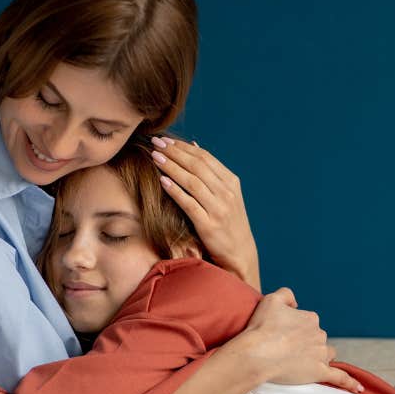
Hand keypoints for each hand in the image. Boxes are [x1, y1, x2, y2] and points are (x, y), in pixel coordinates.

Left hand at [150, 136, 259, 289]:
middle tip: (156, 142)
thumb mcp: (226, 194)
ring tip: (155, 157)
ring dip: (172, 167)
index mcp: (231, 182)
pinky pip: (189, 204)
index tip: (166, 140)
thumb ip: (210, 172)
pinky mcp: (209, 225)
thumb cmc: (228, 222)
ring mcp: (218, 209)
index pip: (205, 158)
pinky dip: (175, 191)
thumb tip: (194, 145)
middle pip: (197, 166)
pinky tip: (162, 180)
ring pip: (192, 181)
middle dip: (175, 152)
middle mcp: (226, 193)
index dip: (184, 147)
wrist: (240, 253)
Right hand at [241, 288, 363, 392]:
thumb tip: (296, 304)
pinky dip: (349, 382)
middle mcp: (319, 334)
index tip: (281, 335)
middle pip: (317, 339)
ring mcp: (320, 354)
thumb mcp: (271, 300)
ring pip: (327, 354)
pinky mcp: (319, 372)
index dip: (295, 329)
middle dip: (306, 343)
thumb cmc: (262, 328)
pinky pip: (340, 377)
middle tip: (284, 350)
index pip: (308, 322)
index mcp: (310, 318)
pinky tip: (358, 388)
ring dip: (320, 357)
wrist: (257, 354)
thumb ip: (286, 295)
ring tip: (303, 363)